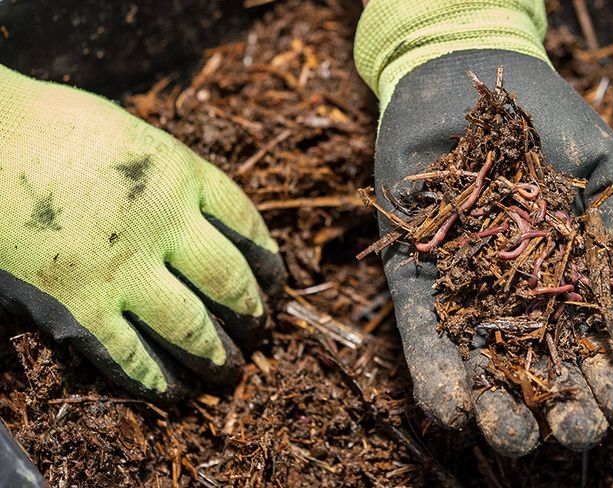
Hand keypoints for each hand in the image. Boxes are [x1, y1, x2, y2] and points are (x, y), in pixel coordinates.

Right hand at [0, 65, 285, 401]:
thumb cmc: (49, 127)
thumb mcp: (133, 138)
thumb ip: (172, 179)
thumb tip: (199, 220)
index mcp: (182, 175)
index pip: (247, 225)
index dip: (268, 261)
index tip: (276, 282)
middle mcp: (164, 224)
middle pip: (229, 281)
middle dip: (251, 313)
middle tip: (259, 330)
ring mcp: (123, 269)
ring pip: (191, 328)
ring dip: (215, 355)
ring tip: (228, 369)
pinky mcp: (78, 307)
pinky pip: (128, 356)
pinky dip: (155, 378)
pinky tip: (171, 391)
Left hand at [371, 51, 612, 455]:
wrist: (467, 83)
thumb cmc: (549, 124)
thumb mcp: (607, 172)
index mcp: (572, 284)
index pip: (596, 350)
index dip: (612, 382)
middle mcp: (519, 300)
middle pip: (542, 373)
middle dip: (562, 410)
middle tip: (575, 429)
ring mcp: (467, 294)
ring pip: (483, 369)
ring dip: (499, 411)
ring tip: (512, 433)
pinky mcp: (415, 282)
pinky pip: (424, 338)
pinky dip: (436, 375)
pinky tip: (453, 408)